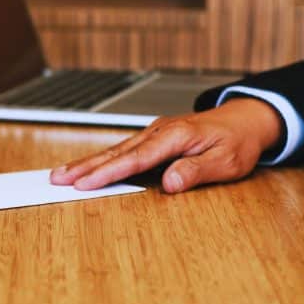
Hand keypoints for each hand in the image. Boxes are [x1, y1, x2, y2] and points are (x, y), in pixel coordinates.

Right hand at [50, 98, 282, 192]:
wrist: (245, 120)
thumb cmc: (238, 142)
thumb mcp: (226, 161)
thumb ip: (196, 171)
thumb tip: (169, 183)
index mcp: (174, 137)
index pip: (134, 159)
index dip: (107, 173)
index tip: (84, 183)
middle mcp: (159, 132)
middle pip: (115, 153)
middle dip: (84, 166)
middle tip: (58, 178)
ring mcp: (154, 133)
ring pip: (115, 150)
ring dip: (87, 163)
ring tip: (62, 174)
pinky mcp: (153, 137)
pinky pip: (123, 149)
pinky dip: (102, 159)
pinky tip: (88, 167)